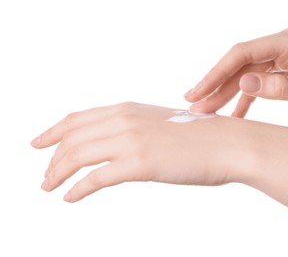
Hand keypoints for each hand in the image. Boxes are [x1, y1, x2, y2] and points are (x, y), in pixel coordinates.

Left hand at [31, 102, 252, 202]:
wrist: (228, 143)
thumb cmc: (199, 137)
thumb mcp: (159, 126)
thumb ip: (137, 131)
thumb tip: (120, 145)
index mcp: (128, 109)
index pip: (78, 119)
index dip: (54, 131)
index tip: (40, 143)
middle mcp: (124, 120)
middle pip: (72, 138)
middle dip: (52, 157)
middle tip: (45, 175)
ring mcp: (131, 140)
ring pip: (78, 156)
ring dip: (58, 173)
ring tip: (49, 187)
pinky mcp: (139, 163)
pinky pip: (96, 178)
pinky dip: (78, 189)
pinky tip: (69, 198)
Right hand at [185, 28, 287, 123]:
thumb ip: (284, 87)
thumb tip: (245, 82)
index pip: (242, 54)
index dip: (216, 73)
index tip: (199, 92)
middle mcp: (281, 47)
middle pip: (237, 65)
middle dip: (214, 84)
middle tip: (192, 102)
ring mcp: (279, 60)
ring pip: (242, 76)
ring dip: (222, 94)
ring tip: (204, 110)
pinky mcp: (279, 74)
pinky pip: (253, 87)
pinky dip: (240, 102)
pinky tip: (230, 116)